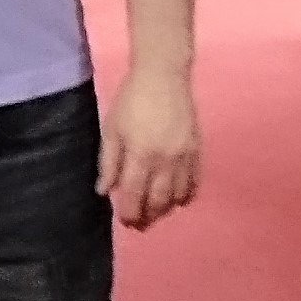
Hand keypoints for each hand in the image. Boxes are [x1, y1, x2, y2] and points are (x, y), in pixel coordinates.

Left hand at [98, 68, 199, 228]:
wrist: (163, 76)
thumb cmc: (131, 100)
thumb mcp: (111, 129)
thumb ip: (108, 163)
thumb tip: (104, 191)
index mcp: (141, 155)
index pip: (134, 195)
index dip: (128, 213)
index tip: (125, 222)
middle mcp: (165, 160)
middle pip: (158, 201)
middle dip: (147, 217)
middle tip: (139, 223)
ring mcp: (185, 157)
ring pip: (178, 196)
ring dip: (165, 209)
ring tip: (155, 212)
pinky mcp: (197, 151)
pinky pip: (194, 183)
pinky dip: (185, 196)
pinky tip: (176, 199)